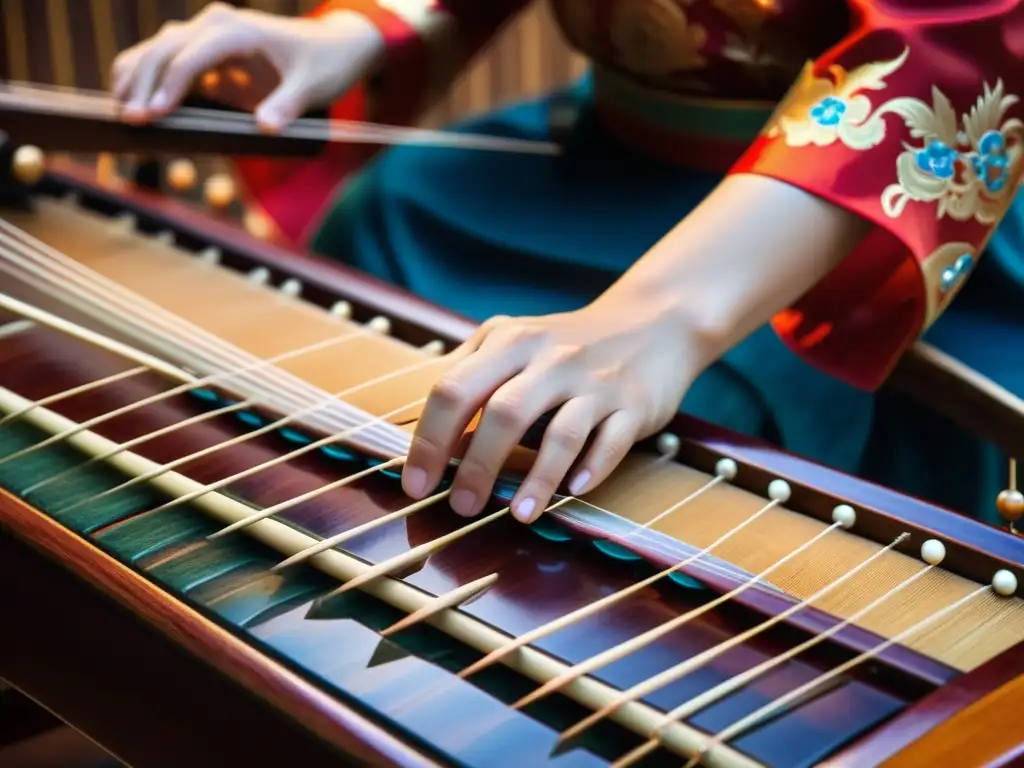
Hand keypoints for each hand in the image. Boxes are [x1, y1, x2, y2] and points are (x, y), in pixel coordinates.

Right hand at [110, 2, 383, 130]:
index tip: (155, 116)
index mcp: (238, 30)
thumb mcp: (313, 87)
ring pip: (157, 49)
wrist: (332, 47)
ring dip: (136, 78)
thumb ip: (288, 106)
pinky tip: (132, 103)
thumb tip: (266, 127)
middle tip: (129, 120)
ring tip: (120, 114)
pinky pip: (166, 59)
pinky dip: (147, 78)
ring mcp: (206, 34)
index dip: (171, 85)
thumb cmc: (323, 66)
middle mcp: (216, 25)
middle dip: (143, 83)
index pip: (191, 55)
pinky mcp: (204, 50)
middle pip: (165, 48)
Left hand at [402, 300, 699, 523]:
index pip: (455, 390)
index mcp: (511, 343)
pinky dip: (592, 468)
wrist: (652, 323)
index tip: (415, 483)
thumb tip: (425, 427)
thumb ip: (469, 370)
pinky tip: (573, 492)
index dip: (429, 440)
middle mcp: (551, 360)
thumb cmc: (567, 344)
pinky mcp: (633, 405)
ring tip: (519, 515)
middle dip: (476, 466)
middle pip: (504, 413)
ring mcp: (594, 383)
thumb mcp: (514, 338)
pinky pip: (610, 441)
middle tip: (460, 506)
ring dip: (537, 480)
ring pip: (561, 434)